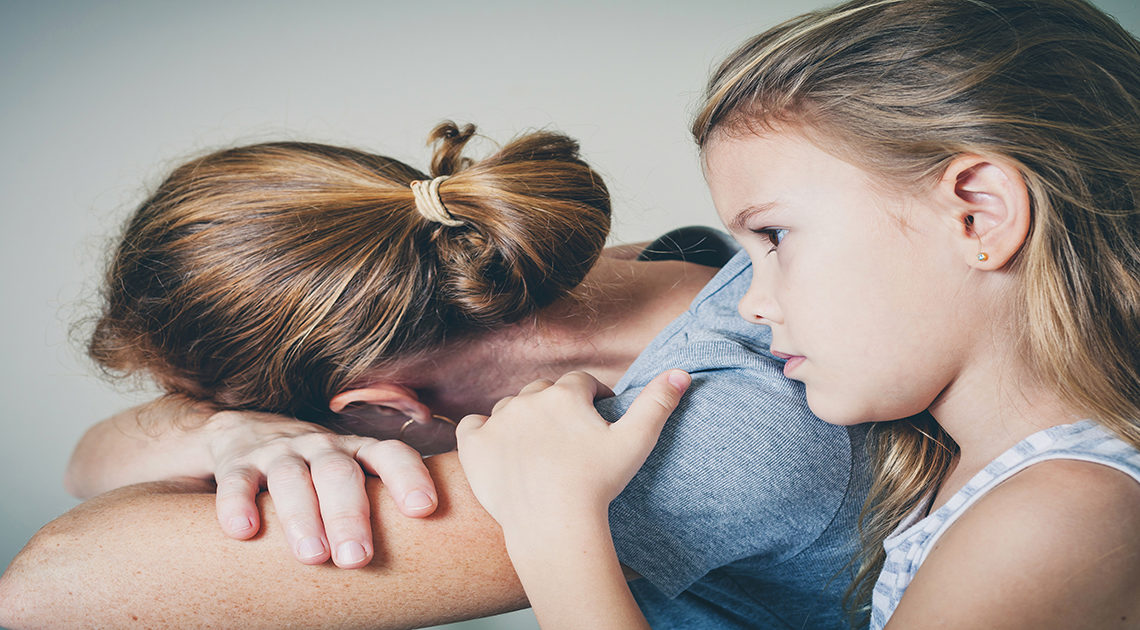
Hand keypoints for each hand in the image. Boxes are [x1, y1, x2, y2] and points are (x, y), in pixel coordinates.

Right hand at [204, 410, 438, 567]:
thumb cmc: (317, 473)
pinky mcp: (238, 463)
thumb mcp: (351, 478)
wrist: (245, 434)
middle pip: (339, 473)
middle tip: (359, 558)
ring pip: (292, 478)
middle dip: (351, 515)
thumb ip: (378, 506)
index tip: (423, 508)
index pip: (389, 454)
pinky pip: (238, 481)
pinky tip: (244, 531)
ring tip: (313, 557)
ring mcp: (280, 453)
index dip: (409, 476)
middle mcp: (322, 447)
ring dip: (302, 517)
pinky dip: (239, 504)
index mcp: (358, 451)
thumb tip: (427, 565)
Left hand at [455, 370, 689, 534]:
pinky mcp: (474, 446)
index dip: (593, 396)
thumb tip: (682, 372)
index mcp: (566, 394)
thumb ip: (658, 403)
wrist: (553, 523)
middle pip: (544, 392)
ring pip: (510, 408)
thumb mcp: (636, 442)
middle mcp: (528, 400)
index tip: (599, 414)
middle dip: (557, 406)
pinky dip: (482, 432)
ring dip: (522, 419)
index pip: (581, 382)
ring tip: (536, 446)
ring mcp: (497, 421)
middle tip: (568, 436)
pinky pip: (471, 426)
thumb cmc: (597, 485)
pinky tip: (496, 446)